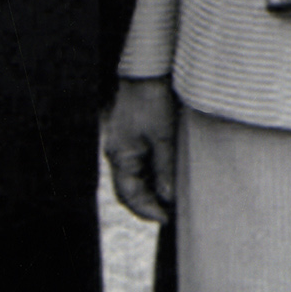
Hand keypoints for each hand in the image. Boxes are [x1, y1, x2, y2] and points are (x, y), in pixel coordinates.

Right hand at [103, 77, 179, 222]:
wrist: (147, 72)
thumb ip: (165, 169)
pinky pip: (138, 165)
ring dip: (151, 190)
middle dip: (149, 204)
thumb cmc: (153, 102)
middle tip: (172, 213)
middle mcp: (117, 153)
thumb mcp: (164, 138)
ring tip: (173, 198)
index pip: (128, 195)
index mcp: (120, 156)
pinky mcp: (132, 138)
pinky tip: (167, 177)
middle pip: (129, 190)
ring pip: (134, 179)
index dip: (147, 211)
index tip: (167, 219)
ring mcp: (123, 146)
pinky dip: (151, 176)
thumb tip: (168, 197)